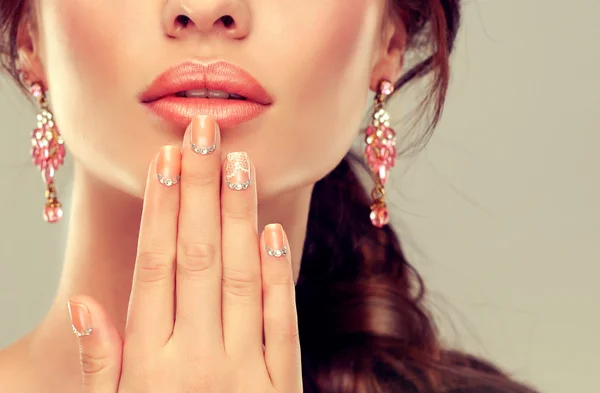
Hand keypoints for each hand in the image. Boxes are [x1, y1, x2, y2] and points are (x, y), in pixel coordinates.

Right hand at [67, 115, 301, 392]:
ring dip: (241, 217)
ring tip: (240, 163)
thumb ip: (103, 365)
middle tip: (205, 133)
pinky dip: (278, 275)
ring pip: (241, 277)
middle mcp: (197, 360)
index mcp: (151, 365)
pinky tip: (273, 232)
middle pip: (199, 257)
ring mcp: (244, 372)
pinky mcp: (281, 387)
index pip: (156, 267)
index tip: (168, 160)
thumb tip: (87, 303)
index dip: (162, 209)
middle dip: (202, 190)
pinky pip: (281, 322)